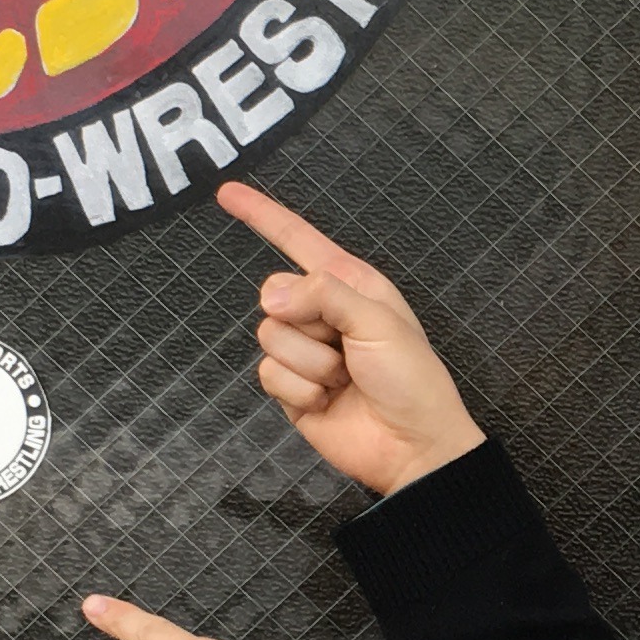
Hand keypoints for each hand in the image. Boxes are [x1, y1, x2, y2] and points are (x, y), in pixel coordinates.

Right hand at [220, 182, 484, 498]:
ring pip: (269, 336)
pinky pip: (269, 374)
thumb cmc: (411, 379)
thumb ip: (324, 294)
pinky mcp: (292, 388)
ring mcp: (305, 351)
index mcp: (350, 284)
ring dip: (310, 363)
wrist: (413, 446)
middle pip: (272, 292)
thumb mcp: (378, 321)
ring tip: (344, 379)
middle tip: (345, 347)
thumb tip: (272, 297)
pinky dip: (300, 390)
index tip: (226, 193)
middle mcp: (324, 312)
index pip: (298, 240)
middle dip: (306, 322)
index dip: (262, 216)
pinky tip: (329, 401)